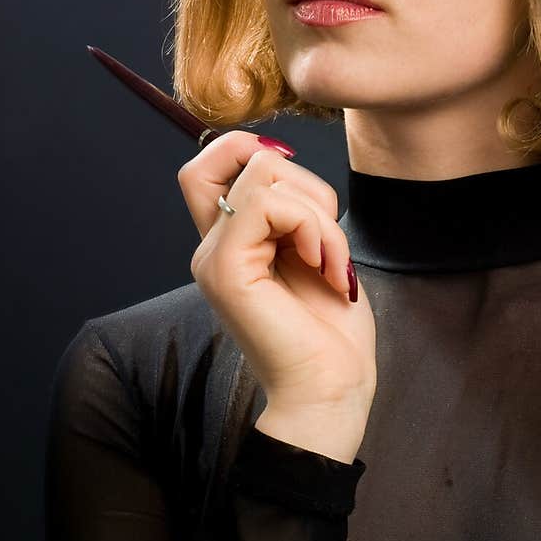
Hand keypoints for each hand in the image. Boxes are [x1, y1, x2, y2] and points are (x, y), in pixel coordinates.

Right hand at [177, 133, 376, 437]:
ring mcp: (214, 258)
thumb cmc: (331, 332)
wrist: (331, 393)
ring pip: (264, 175)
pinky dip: (314, 228)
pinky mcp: (226, 270)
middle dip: (309, 186)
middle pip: (246, 158)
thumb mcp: (316, 250)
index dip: (247, 148)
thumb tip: (277, 153)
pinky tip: (326, 268)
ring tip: (332, 264)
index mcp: (231, 243)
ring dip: (320, 215)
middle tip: (327, 243)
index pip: (208, 165)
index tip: (300, 187)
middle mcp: (212, 247)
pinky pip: (269, 205)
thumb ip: (292, 209)